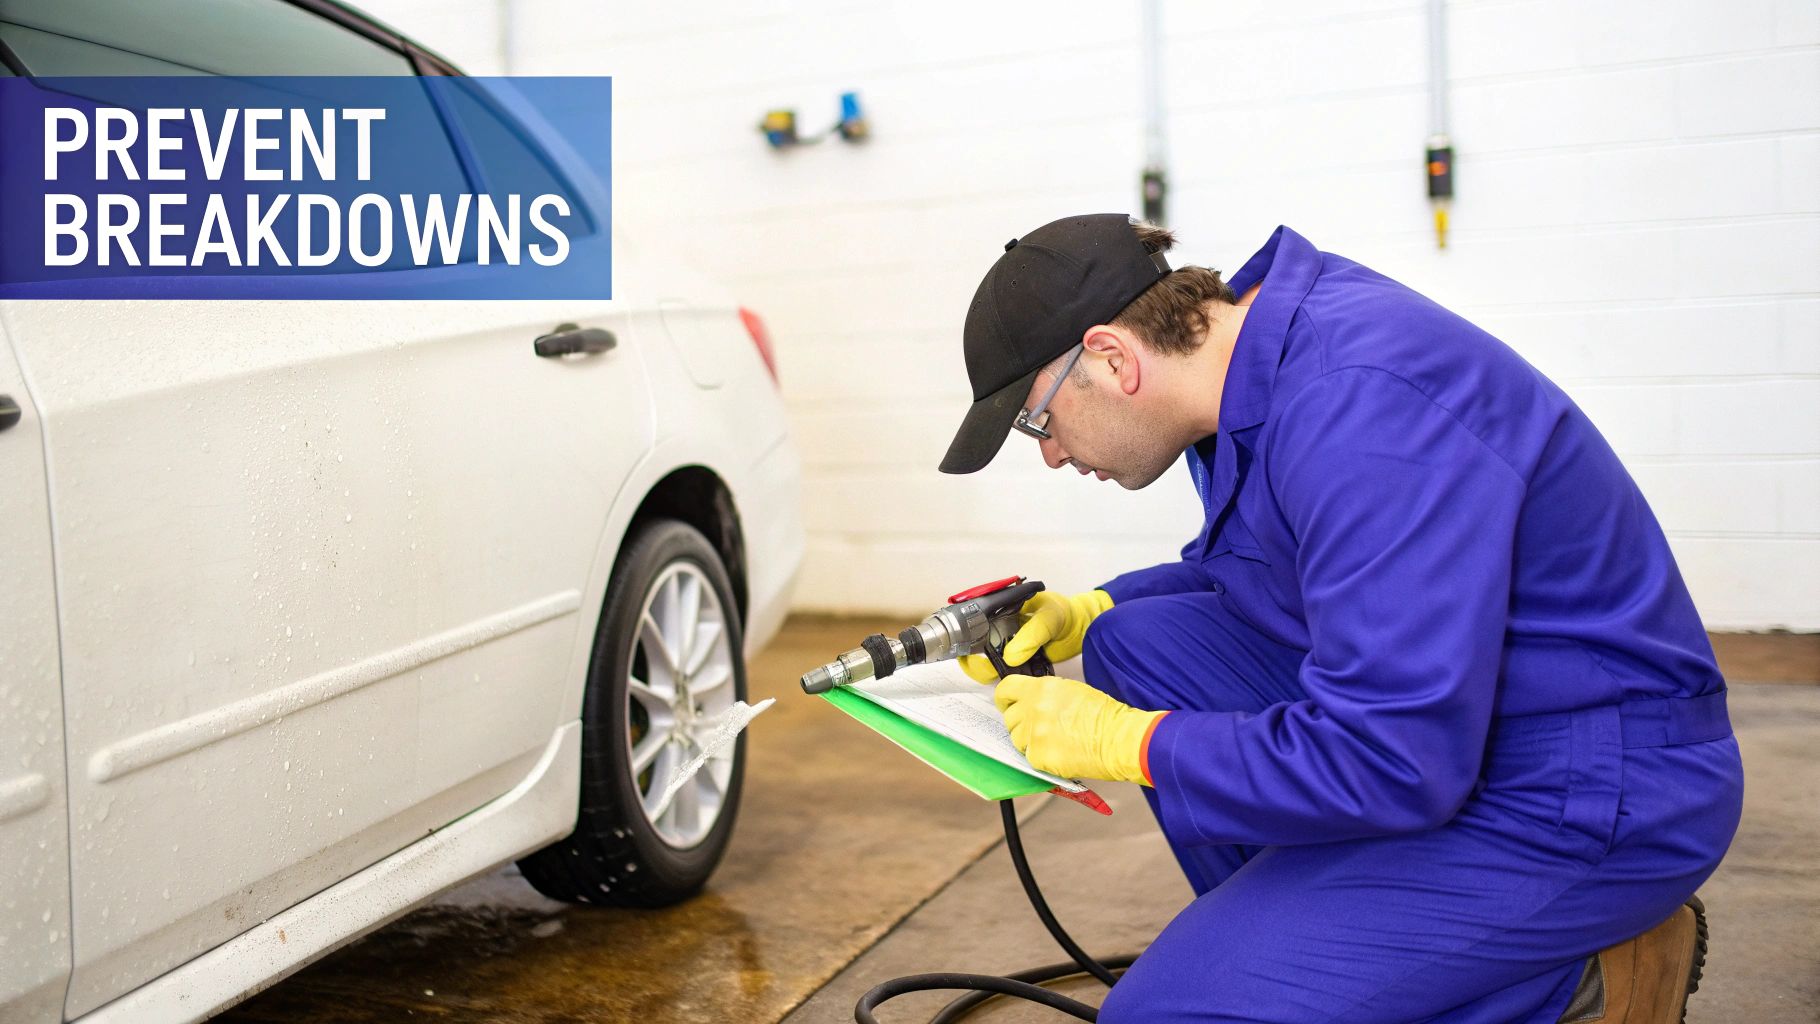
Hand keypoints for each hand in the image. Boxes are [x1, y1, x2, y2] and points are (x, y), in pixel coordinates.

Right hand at [959, 589, 1114, 682]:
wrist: (1084, 626)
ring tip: (1011, 674)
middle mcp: (1001, 630)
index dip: (968, 642)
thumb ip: (1031, 635)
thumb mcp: (1049, 617)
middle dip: (979, 664)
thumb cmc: (1066, 612)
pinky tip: (1019, 680)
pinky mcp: (1021, 663)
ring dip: (996, 673)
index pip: (974, 627)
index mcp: (1001, 613)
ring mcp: (1010, 648)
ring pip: (991, 665)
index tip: (970, 655)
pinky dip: (1011, 680)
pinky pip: (1009, 674)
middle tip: (990, 670)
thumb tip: (1010, 656)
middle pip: (977, 651)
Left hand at [994, 674, 1164, 784]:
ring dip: (1030, 742)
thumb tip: (1032, 701)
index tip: (1008, 705)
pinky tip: (1060, 753)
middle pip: (1010, 718)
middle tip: (1041, 727)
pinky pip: (1029, 758)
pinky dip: (1041, 758)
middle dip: (1022, 723)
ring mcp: (1034, 734)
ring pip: (1017, 740)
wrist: (1120, 739)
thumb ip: (1046, 695)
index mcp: (1041, 688)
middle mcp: (1033, 709)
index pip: (1005, 690)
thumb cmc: (1106, 716)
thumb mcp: (1072, 691)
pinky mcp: (1039, 756)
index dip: (1006, 699)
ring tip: (1055, 740)